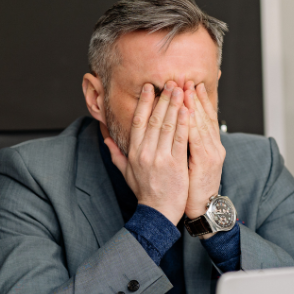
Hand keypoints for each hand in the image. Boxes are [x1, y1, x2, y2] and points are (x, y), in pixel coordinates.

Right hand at [105, 81, 189, 224]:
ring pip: (168, 126)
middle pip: (154, 119)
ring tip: (181, 89)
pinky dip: (184, 124)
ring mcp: (161, 158)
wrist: (158, 212)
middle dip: (162, 98)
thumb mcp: (126, 173)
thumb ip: (116, 154)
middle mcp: (146, 153)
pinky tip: (188, 110)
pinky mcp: (176, 164)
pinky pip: (180, 140)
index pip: (138, 121)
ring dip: (175, 105)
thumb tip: (105, 139)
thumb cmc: (144, 192)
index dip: (144, 102)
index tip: (149, 87)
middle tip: (170, 82)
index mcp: (134, 152)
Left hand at [183, 82, 225, 220]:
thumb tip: (176, 130)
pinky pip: (197, 139)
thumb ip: (185, 145)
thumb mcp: (192, 163)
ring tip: (186, 88)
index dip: (198, 100)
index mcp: (210, 145)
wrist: (202, 207)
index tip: (191, 84)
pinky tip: (187, 112)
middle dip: (194, 97)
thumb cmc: (192, 186)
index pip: (204, 117)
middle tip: (187, 79)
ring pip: (202, 123)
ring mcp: (212, 153)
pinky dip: (192, 124)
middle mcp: (214, 146)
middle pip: (204, 116)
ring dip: (194, 105)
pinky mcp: (206, 162)